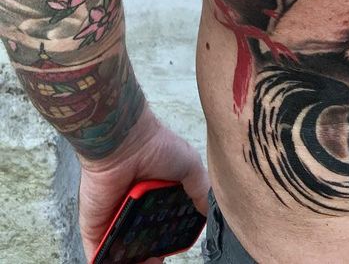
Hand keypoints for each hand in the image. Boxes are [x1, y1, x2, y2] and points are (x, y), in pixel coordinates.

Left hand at [77, 107, 208, 263]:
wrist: (125, 143)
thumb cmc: (156, 147)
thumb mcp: (190, 167)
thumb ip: (199, 191)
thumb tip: (206, 212)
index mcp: (155, 196)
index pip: (162, 226)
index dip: (170, 240)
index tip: (175, 246)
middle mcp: (134, 208)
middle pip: (142, 242)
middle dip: (152, 255)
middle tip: (158, 260)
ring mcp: (114, 219)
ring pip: (122, 252)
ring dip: (133, 262)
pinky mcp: (95, 227)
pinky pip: (99, 253)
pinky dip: (107, 263)